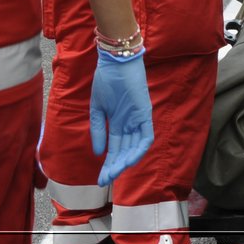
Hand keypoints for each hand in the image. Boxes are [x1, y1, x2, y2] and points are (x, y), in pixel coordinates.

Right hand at [90, 49, 153, 185]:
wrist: (114, 62)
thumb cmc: (105, 81)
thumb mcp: (97, 109)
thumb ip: (98, 130)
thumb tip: (98, 153)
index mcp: (118, 123)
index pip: (115, 149)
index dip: (108, 165)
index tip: (100, 180)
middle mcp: (129, 124)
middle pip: (124, 151)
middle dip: (115, 167)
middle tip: (106, 180)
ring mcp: (138, 119)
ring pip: (135, 147)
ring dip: (126, 161)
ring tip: (115, 173)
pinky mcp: (145, 113)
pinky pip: (146, 136)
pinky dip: (139, 149)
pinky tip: (128, 159)